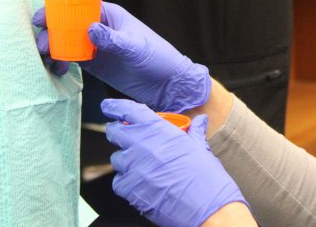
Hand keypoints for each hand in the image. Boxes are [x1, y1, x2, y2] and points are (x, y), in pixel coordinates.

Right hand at [33, 2, 210, 111]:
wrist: (167, 85)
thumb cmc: (157, 58)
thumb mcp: (135, 47)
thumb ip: (112, 39)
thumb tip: (89, 29)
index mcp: (108, 14)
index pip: (77, 6)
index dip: (56, 10)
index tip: (41, 19)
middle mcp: (99, 27)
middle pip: (66, 24)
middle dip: (50, 33)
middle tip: (42, 48)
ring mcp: (95, 45)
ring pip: (66, 42)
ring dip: (52, 48)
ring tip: (47, 61)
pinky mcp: (94, 63)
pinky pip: (71, 58)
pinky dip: (60, 62)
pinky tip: (56, 70)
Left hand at [103, 99, 248, 226]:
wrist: (206, 208)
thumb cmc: (206, 178)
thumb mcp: (200, 148)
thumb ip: (194, 132)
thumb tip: (200, 120)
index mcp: (158, 130)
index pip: (128, 111)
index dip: (115, 107)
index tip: (109, 107)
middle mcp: (141, 145)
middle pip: (115, 132)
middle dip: (117, 132)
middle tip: (123, 136)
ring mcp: (133, 168)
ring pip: (116, 158)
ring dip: (124, 160)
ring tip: (139, 165)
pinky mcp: (130, 190)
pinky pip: (118, 182)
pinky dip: (124, 182)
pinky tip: (138, 183)